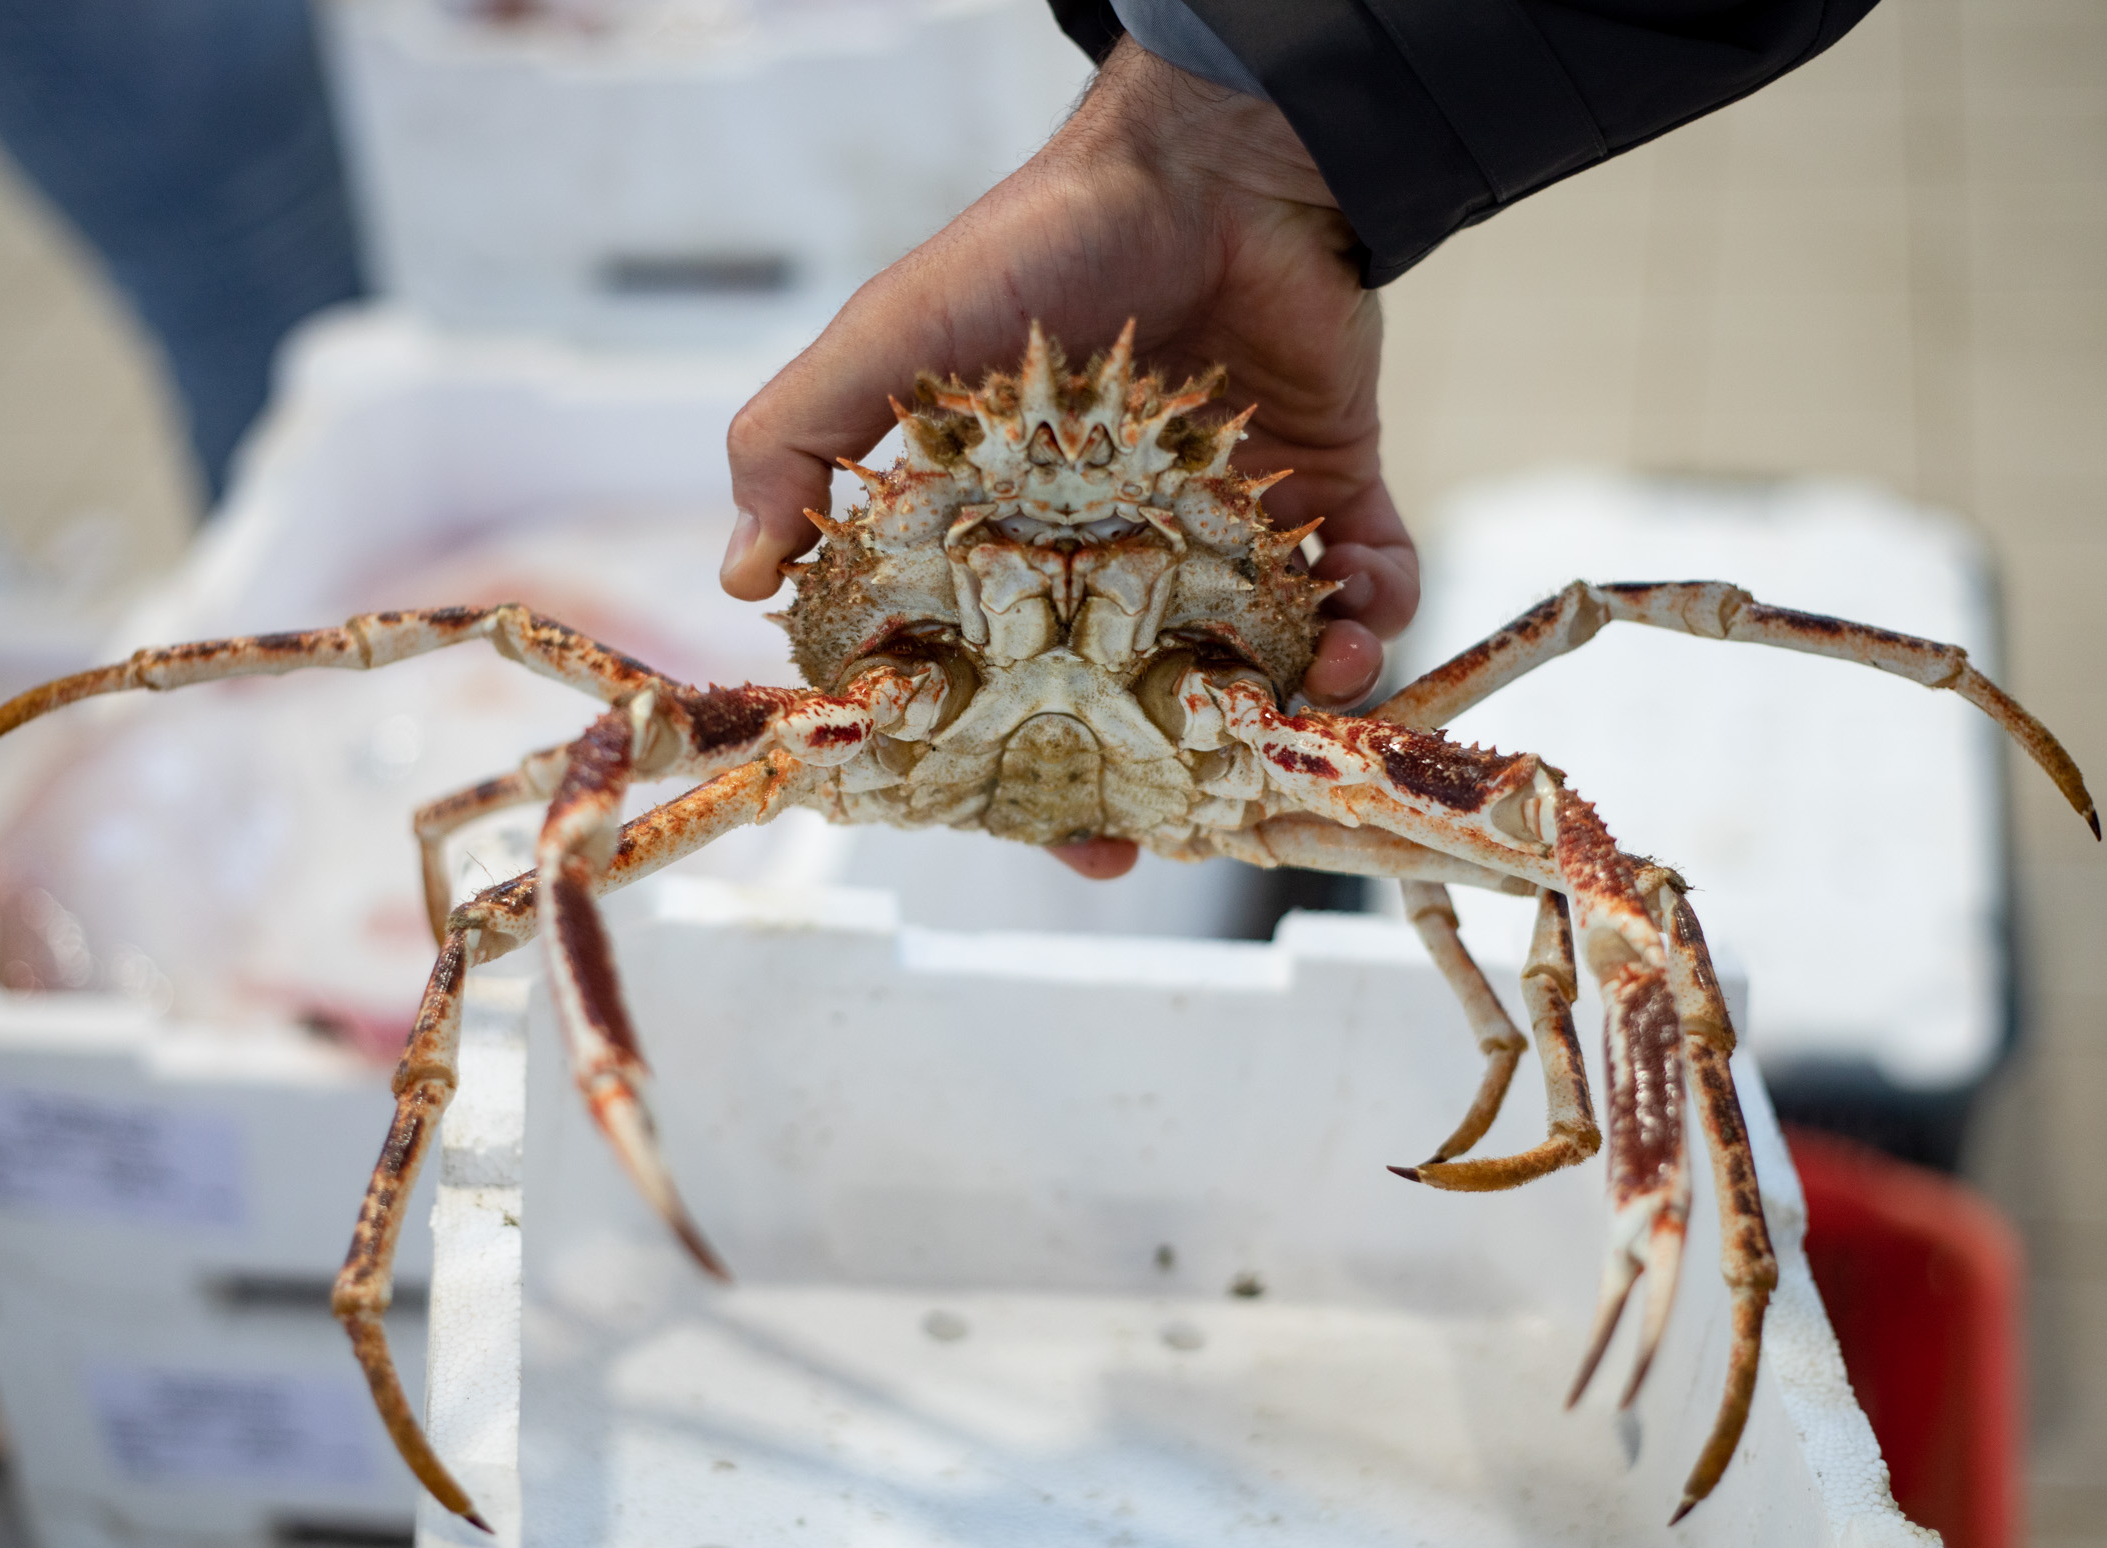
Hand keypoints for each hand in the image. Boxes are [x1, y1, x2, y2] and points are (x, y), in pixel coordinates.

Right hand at [724, 37, 1418, 878]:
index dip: (1008, 760)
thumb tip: (737, 580)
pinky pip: (1364, 584)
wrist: (1200, 159)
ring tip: (1280, 723)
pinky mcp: (1324, 488)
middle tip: (1167, 829)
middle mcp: (1119, 551)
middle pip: (1136, 702)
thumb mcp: (887, 341)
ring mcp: (1226, 526)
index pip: (1003, 679)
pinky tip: (1346, 633)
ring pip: (1258, 663)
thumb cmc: (1030, 249)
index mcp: (1014, 538)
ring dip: (1277, 711)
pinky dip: (1369, 621)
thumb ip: (796, 443)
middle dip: (1152, 777)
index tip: (1023, 820)